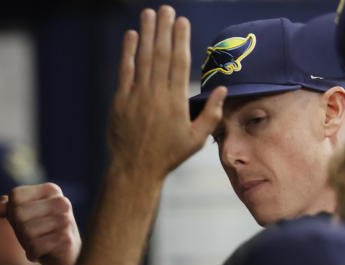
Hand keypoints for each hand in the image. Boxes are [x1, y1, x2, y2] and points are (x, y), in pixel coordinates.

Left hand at [0, 183, 80, 264]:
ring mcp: (66, 220)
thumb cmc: (42, 235)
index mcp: (51, 190)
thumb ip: (8, 207)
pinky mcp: (66, 240)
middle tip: (34, 235)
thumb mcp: (23, 217)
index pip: (15, 196)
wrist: (67, 261)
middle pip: (18, 213)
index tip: (28, 221)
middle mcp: (61, 201)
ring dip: (27, 243)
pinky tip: (44, 253)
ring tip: (40, 243)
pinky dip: (33, 254)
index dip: (13, 212)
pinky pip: (34, 247)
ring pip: (25, 231)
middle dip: (20, 230)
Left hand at [107, 6, 225, 180]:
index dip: (181, 39)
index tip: (182, 21)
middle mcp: (156, 95)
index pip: (180, 63)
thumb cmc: (168, 156)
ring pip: (143, 59)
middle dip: (164, 29)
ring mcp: (136, 97)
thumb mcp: (197, 139)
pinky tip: (131, 36)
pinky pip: (124, 72)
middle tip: (166, 8)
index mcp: (176, 101)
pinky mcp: (119, 102)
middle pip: (161, 54)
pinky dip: (128, 53)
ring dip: (146, 34)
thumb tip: (225, 90)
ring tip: (149, 13)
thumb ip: (212, 114)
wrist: (134, 169)